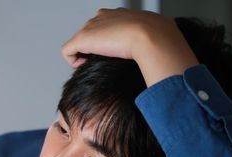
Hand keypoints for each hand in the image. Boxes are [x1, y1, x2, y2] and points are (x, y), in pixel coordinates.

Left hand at [61, 8, 197, 85]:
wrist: (153, 37)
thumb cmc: (160, 41)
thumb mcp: (158, 39)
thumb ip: (153, 46)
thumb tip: (164, 59)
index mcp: (120, 15)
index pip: (105, 28)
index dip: (106, 45)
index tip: (114, 57)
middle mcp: (103, 16)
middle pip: (89, 36)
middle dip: (94, 51)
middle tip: (104, 63)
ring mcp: (91, 27)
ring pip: (78, 44)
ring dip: (84, 57)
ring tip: (97, 66)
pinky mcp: (82, 38)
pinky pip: (67, 52)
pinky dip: (73, 62)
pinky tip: (86, 67)